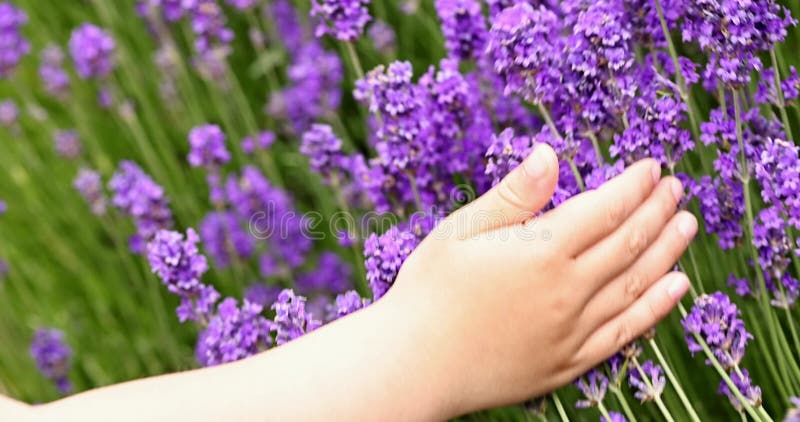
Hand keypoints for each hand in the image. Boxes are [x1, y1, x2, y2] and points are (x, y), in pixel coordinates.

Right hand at [384, 144, 695, 416]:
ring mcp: (572, 331)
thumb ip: (513, 196)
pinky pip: (625, 332)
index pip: (605, 210)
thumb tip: (549, 155)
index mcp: (540, 252)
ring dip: (667, 251)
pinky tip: (676, 287)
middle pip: (629, 243)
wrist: (415, 364)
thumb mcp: (461, 231)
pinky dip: (656, 308)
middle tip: (677, 189)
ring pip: (636, 284)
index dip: (633, 186)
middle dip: (657, 211)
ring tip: (687, 226)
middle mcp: (566, 291)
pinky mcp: (569, 362)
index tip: (651, 169)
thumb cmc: (429, 291)